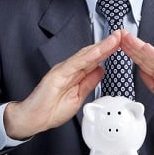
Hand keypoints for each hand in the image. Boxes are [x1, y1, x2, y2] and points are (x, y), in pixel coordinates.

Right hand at [3, 30, 121, 139]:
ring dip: (101, 46)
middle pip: (91, 54)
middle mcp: (69, 69)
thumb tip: (101, 70)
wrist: (33, 119)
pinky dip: (88, 56)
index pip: (94, 60)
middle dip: (107, 44)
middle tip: (120, 35)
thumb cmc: (51, 110)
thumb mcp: (78, 97)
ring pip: (85, 55)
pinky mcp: (57, 75)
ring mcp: (62, 70)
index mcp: (74, 74)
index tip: (120, 44)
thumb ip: (89, 82)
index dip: (107, 51)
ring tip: (114, 39)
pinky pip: (75, 64)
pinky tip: (98, 51)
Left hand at [120, 30, 153, 134]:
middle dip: (132, 47)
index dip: (132, 54)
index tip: (120, 46)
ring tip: (129, 39)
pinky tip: (147, 48)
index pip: (144, 63)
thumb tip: (142, 74)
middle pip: (146, 57)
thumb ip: (153, 84)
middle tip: (120, 35)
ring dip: (141, 47)